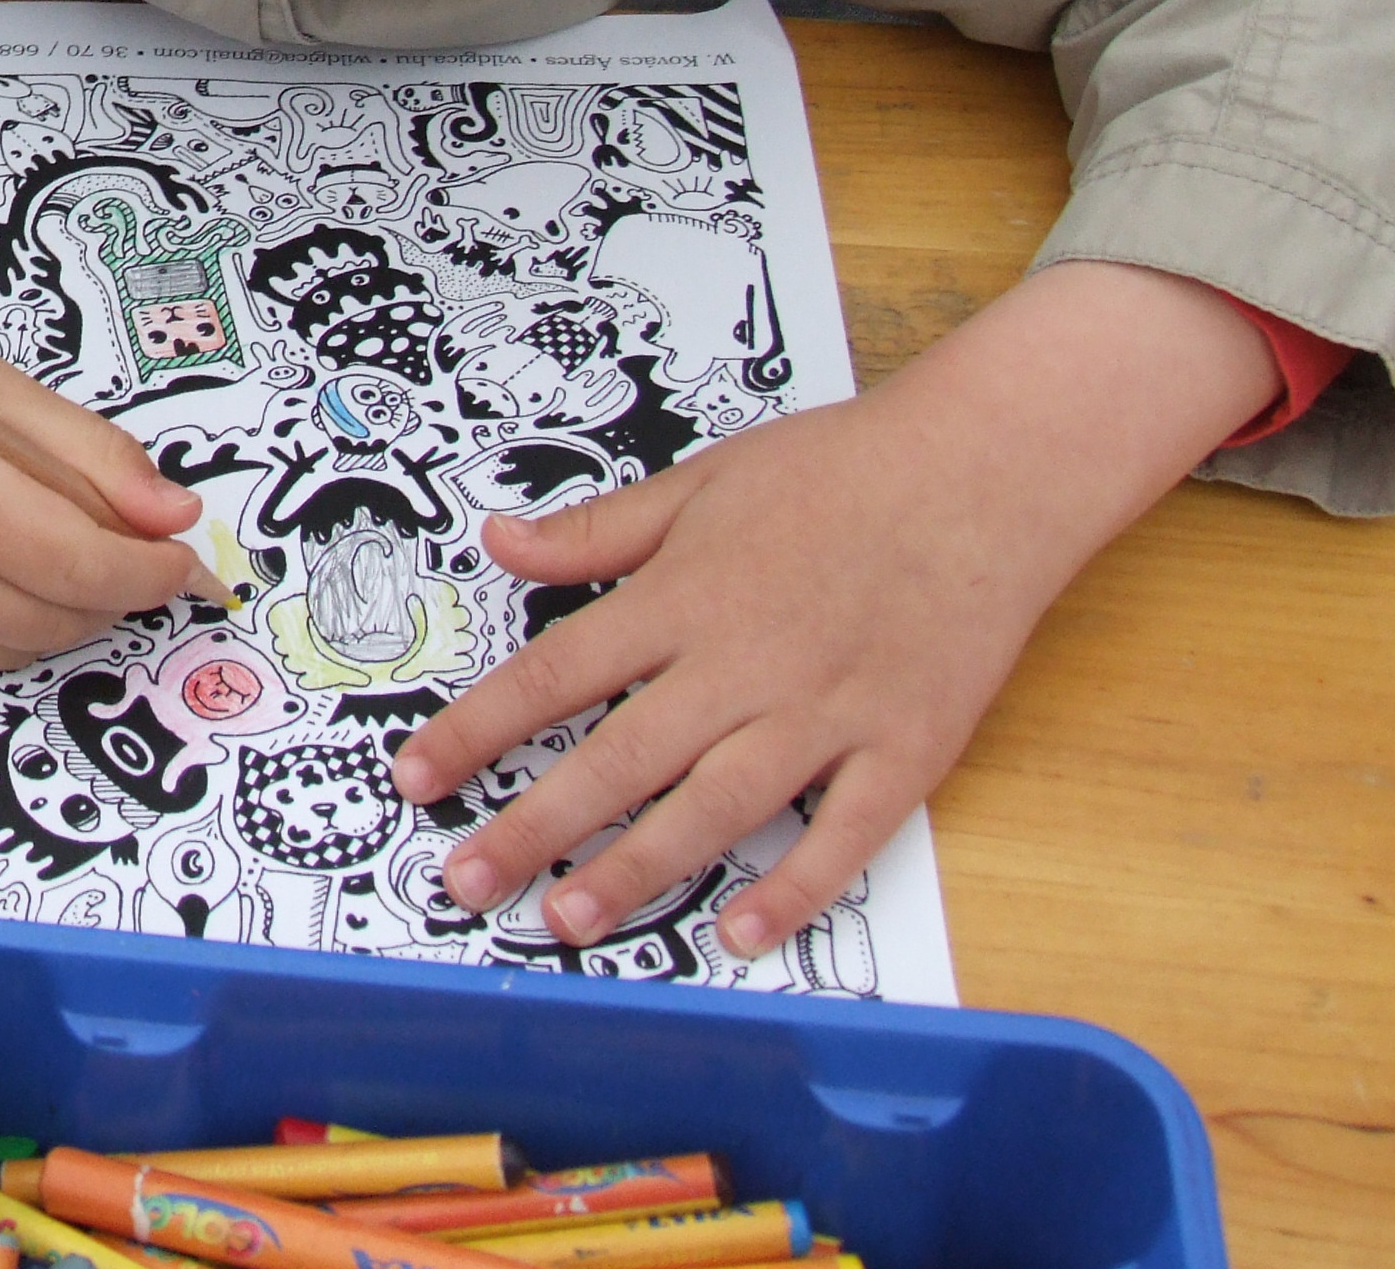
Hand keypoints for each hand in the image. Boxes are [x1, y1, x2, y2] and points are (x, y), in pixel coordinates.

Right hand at [0, 164, 207, 668]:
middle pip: (53, 616)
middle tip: (149, 551)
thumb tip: (175, 515)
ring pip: (13, 645)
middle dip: (117, 593)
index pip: (76, 565)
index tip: (189, 558)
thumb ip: (86, 452)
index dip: (149, 570)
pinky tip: (1, 556)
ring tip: (79, 550)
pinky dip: (6, 613)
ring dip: (67, 610)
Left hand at [389, 263, 1278, 956]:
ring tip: (568, 920)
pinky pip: (842, 834)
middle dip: (534, 827)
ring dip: (637, 870)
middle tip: (466, 882)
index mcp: (684, 597)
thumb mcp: (701, 482)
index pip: (555, 674)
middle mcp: (744, 663)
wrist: (988, 470)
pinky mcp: (906, 748)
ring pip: (714, 808)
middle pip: (618, 758)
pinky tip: (740, 934)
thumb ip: (599, 531)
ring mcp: (828, 712)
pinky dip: (793, 888)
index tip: (417, 777)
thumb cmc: (841, 470)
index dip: (478, 730)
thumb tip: (498, 539)